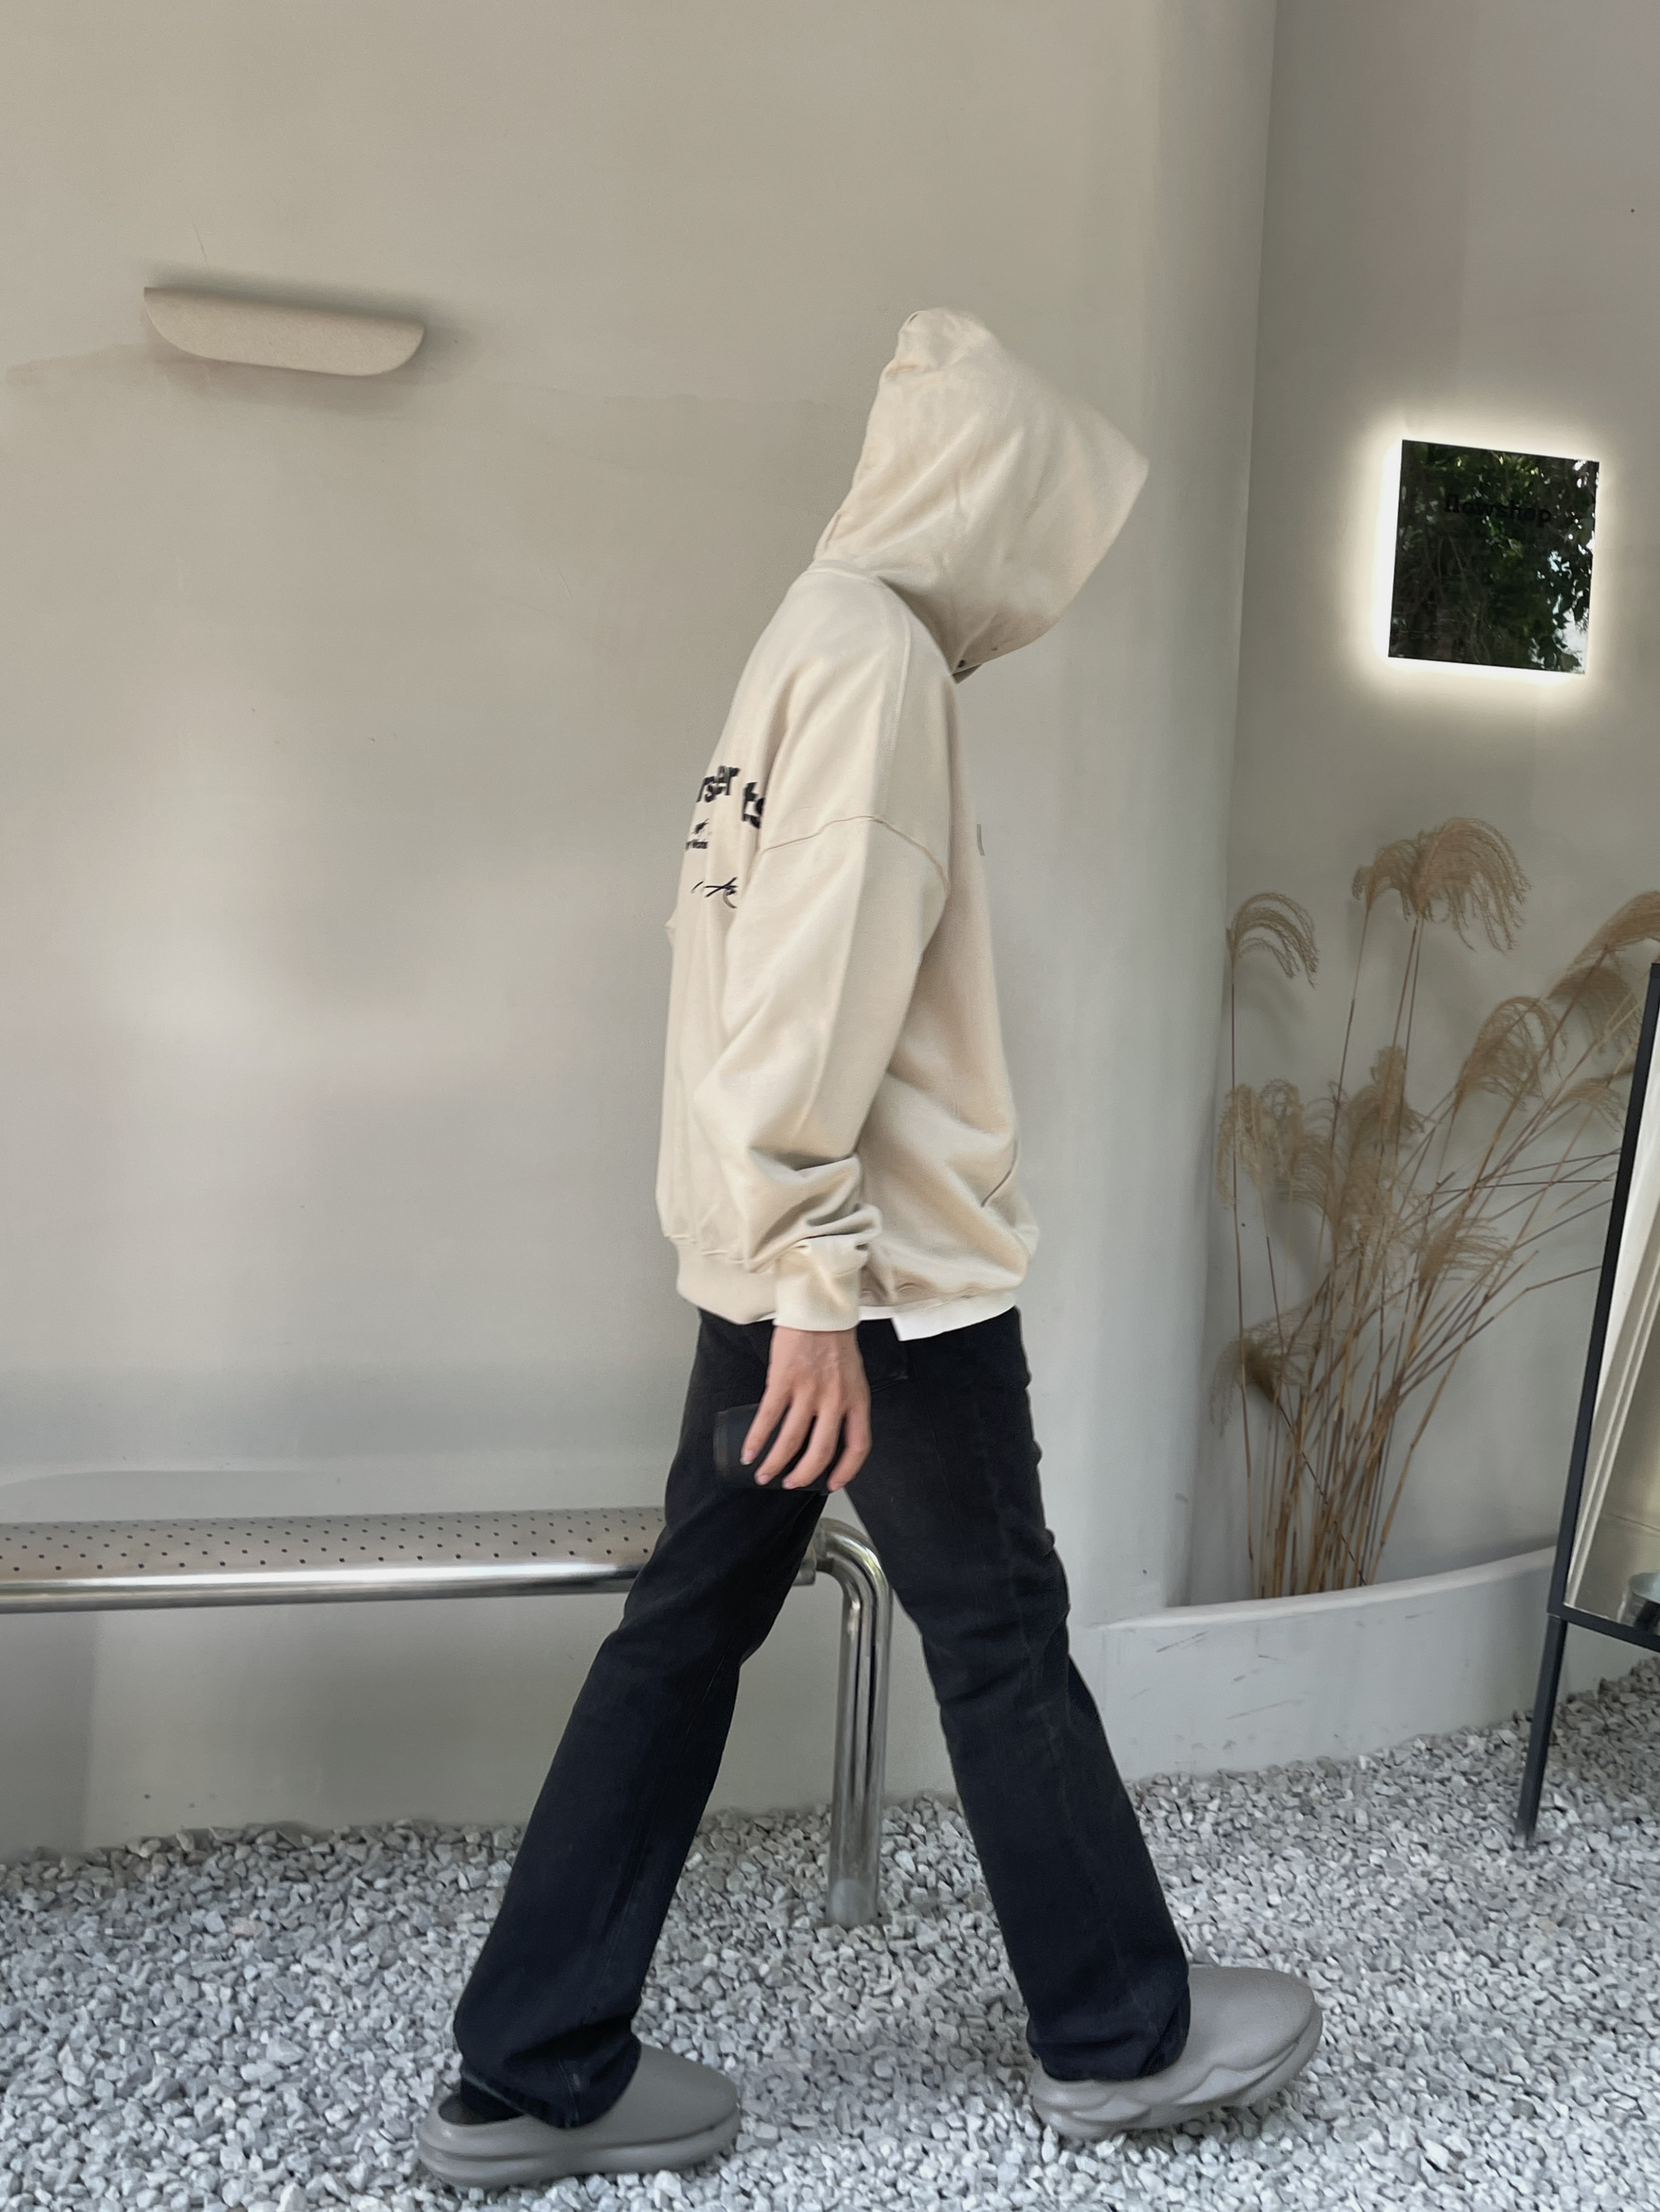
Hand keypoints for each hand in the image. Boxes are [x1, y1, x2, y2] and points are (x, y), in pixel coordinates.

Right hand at [745, 1326, 871, 1492]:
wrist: (819, 1309)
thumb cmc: (835, 1341)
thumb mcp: (852, 1376)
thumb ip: (843, 1403)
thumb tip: (825, 1431)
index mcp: (857, 1399)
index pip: (857, 1446)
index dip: (846, 1471)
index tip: (832, 1483)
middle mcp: (835, 1399)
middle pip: (821, 1451)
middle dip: (803, 1475)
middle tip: (790, 1484)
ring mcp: (809, 1390)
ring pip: (791, 1440)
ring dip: (775, 1463)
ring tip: (764, 1474)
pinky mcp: (785, 1380)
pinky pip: (768, 1417)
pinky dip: (756, 1439)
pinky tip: (749, 1451)